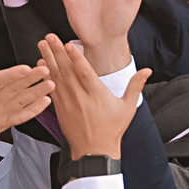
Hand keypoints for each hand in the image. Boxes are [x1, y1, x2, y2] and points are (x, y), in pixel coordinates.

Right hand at [0, 37, 53, 157]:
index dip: (12, 75)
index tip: (26, 67)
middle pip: (14, 90)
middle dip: (31, 79)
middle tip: (45, 69)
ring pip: (21, 102)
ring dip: (37, 93)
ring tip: (51, 83)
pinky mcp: (4, 123)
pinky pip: (22, 116)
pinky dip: (34, 110)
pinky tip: (45, 101)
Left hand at [37, 34, 146, 160]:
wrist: (95, 151)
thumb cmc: (112, 129)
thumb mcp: (128, 108)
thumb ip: (135, 86)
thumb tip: (148, 71)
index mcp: (97, 95)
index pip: (85, 73)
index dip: (76, 58)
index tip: (68, 44)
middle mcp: (80, 97)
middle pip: (67, 71)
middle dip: (57, 52)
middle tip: (49, 37)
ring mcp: (68, 103)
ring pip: (56, 77)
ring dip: (48, 59)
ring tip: (42, 44)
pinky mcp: (60, 108)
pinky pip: (50, 89)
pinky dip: (45, 76)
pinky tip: (40, 63)